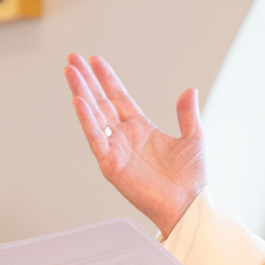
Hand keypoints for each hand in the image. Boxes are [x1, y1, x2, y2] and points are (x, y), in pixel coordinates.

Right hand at [64, 53, 206, 236]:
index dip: (107, 79)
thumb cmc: (191, 179)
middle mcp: (125, 137)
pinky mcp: (112, 165)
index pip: (119, 98)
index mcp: (141, 129)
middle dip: (86, 80)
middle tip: (72, 59)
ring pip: (94, 116)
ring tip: (70, 72)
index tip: (95, 60)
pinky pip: (96, 139)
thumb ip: (187, 114)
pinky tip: (78, 101)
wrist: (190, 205)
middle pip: (101, 102)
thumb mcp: (194, 138)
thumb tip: (189, 90)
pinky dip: (87, 121)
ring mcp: (116, 150)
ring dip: (81, 93)